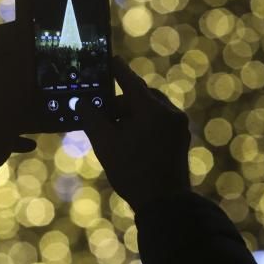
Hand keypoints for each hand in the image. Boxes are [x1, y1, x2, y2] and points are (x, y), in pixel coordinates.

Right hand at [79, 56, 190, 210]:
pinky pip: (159, 122)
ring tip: (114, 132)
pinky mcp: (180, 139)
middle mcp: (169, 113)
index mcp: (152, 110)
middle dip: (121, 102)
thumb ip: (92, 118)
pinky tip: (129, 140)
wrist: (164, 204)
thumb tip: (83, 102)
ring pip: (151, 110)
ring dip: (132, 115)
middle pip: (141, 97)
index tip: (109, 60)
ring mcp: (178, 127)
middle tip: (103, 111)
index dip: (117, 70)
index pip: (131, 81)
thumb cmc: (133, 173)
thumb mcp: (105, 144)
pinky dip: (143, 124)